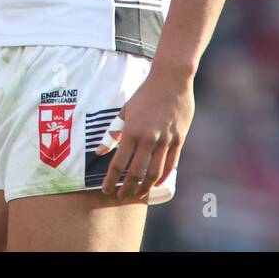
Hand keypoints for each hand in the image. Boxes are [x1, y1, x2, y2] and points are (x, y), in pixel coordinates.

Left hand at [97, 68, 193, 200]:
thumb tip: (99, 152)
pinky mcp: (179, 139)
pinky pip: (171, 164)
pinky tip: (155, 184)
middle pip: (136, 172)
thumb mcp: (125, 110)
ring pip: (154, 173)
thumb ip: (112, 132)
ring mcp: (165, 140)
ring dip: (144, 187)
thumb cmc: (144, 94)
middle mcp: (148, 138)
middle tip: (120, 197)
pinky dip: (163, 177)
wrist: (171, 80)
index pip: (118, 163)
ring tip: (138, 195)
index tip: (105, 190)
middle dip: (127, 189)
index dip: (111, 180)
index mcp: (131, 131)